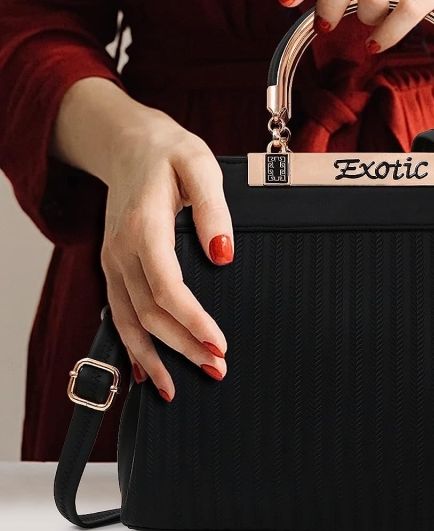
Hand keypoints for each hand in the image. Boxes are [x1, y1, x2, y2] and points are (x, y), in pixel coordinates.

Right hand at [53, 79, 233, 401]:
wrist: (128, 144)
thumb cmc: (170, 153)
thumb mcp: (201, 166)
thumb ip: (214, 210)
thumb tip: (223, 255)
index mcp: (145, 226)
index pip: (167, 287)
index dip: (192, 321)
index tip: (219, 344)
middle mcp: (122, 250)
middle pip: (149, 313)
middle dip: (182, 347)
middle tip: (218, 369)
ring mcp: (113, 261)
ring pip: (129, 321)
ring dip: (156, 356)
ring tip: (180, 387)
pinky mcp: (114, 266)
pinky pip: (117, 314)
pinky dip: (130, 346)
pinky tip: (145, 371)